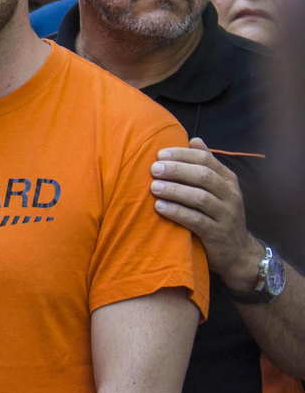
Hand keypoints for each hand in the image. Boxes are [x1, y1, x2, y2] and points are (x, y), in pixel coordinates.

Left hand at [151, 138, 260, 288]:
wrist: (238, 252)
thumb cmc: (219, 215)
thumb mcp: (218, 189)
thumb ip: (206, 165)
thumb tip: (194, 140)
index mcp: (228, 180)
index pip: (206, 160)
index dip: (182, 155)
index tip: (160, 154)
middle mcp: (230, 195)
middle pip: (203, 176)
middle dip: (177, 170)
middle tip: (154, 168)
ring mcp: (226, 215)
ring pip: (200, 198)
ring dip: (174, 190)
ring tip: (153, 187)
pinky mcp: (217, 234)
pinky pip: (196, 220)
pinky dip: (177, 212)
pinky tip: (160, 207)